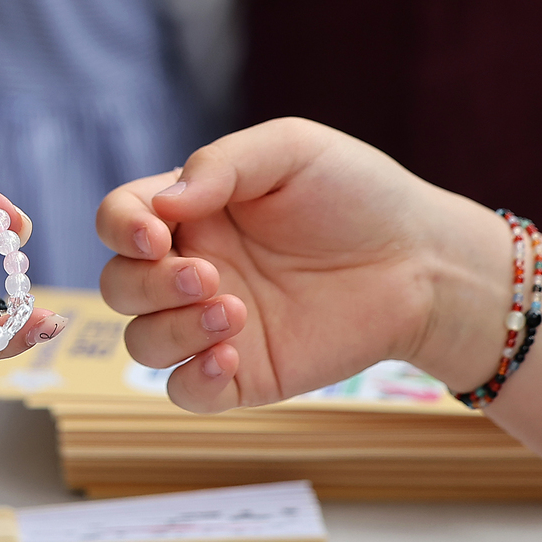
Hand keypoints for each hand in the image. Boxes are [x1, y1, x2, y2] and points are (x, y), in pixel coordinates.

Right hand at [96, 118, 510, 411]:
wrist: (422, 261)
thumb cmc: (357, 194)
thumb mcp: (290, 150)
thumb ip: (219, 165)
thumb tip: (162, 205)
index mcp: (189, 212)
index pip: (118, 220)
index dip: (121, 228)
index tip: (157, 234)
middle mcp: (190, 268)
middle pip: (119, 286)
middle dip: (149, 284)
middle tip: (210, 276)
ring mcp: (212, 325)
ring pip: (141, 342)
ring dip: (172, 329)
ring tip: (237, 312)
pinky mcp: (243, 373)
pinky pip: (184, 391)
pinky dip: (192, 378)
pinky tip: (230, 355)